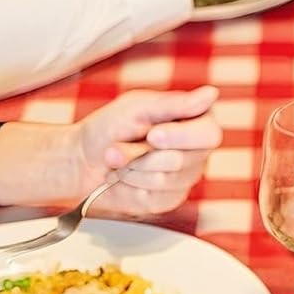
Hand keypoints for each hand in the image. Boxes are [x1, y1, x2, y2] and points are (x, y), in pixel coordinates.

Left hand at [71, 85, 221, 214]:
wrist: (83, 159)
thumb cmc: (109, 127)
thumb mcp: (138, 106)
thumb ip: (173, 103)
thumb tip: (210, 94)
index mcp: (195, 121)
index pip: (208, 135)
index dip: (180, 138)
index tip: (152, 135)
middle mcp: (196, 151)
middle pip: (181, 161)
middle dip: (141, 155)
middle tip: (120, 147)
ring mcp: (184, 178)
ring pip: (163, 181)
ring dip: (130, 170)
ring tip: (118, 160)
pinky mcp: (168, 199)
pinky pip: (153, 199)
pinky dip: (129, 188)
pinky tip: (123, 178)